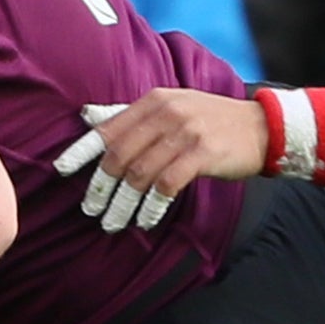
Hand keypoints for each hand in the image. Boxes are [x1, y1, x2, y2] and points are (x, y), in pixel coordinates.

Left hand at [51, 90, 267, 229]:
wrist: (263, 127)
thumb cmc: (213, 121)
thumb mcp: (174, 106)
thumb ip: (134, 116)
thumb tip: (89, 119)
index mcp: (154, 100)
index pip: (108, 128)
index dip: (82, 151)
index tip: (61, 171)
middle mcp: (167, 113)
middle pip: (120, 154)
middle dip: (102, 186)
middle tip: (92, 210)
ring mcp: (185, 133)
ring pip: (140, 174)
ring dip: (124, 203)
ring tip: (114, 222)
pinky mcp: (203, 154)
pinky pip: (167, 185)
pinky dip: (152, 206)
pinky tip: (147, 220)